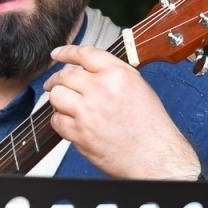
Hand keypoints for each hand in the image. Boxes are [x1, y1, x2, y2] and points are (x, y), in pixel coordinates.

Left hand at [45, 44, 200, 179]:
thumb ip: (113, 76)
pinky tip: (69, 122)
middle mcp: (102, 89)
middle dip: (56, 80)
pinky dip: (59, 121)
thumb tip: (89, 73)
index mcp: (119, 75)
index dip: (66, 52)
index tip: (57, 54)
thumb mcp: (138, 88)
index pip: (85, 54)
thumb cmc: (151, 127)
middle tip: (53, 84)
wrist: (154, 155)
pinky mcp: (80, 132)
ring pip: (57, 96)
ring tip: (63, 104)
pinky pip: (56, 121)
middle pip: (65, 76)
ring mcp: (88, 111)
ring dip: (57, 100)